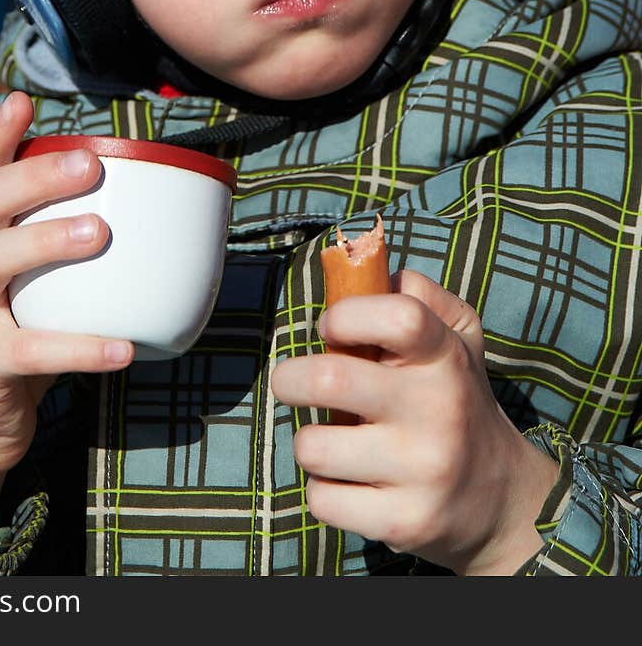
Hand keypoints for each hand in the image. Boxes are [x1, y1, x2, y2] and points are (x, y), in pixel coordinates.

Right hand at [0, 91, 133, 542]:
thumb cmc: (15, 333)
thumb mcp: (30, 281)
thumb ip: (67, 243)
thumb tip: (159, 203)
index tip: (20, 99)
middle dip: (35, 176)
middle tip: (89, 165)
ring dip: (46, 240)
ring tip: (99, 232)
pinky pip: (30, 350)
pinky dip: (80, 347)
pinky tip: (123, 346)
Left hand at [270, 270, 558, 574]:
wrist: (502, 501)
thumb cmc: (457, 402)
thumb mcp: (458, 338)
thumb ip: (419, 294)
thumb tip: (368, 268)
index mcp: (445, 358)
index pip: (398, 315)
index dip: (347, 314)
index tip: (330, 328)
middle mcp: (438, 412)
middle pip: (330, 378)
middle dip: (290, 379)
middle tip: (292, 383)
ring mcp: (421, 471)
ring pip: (314, 446)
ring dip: (310, 442)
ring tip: (335, 440)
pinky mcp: (403, 523)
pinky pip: (322, 500)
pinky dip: (324, 490)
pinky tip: (351, 483)